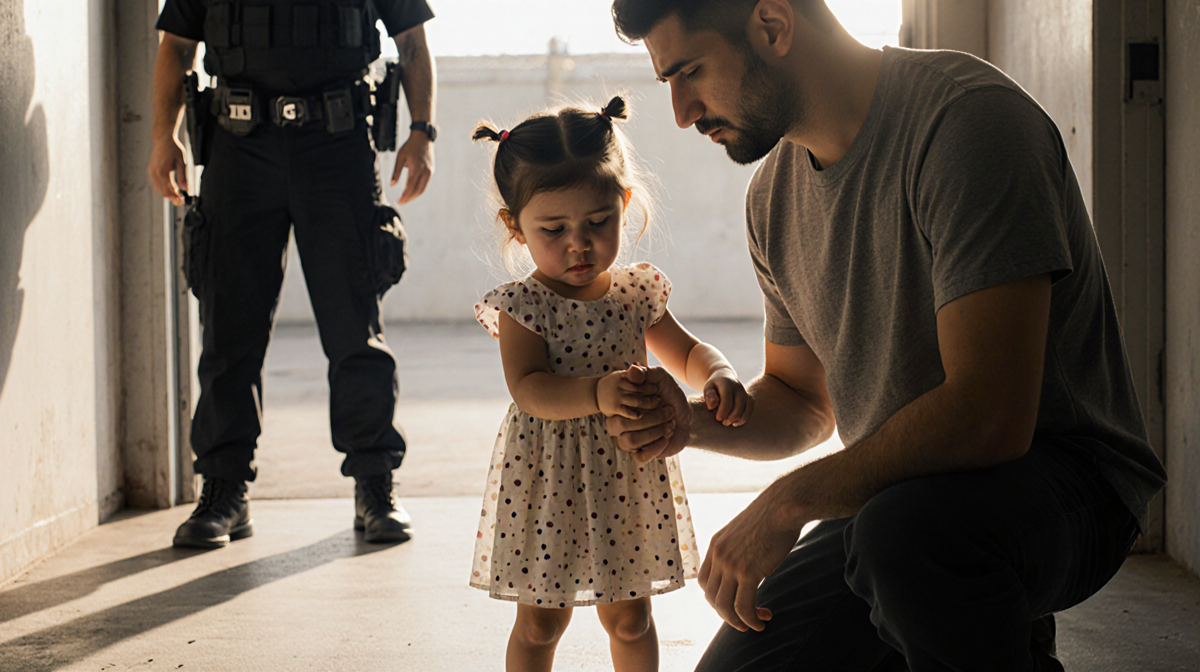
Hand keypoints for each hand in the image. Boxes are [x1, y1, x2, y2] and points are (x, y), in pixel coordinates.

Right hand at [148, 135, 187, 205]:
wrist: (163, 138)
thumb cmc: (174, 149)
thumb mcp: (182, 162)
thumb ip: (183, 176)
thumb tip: (186, 189)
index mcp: (162, 172)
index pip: (167, 191)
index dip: (175, 198)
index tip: (182, 201)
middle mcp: (155, 173)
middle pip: (162, 192)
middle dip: (171, 197)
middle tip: (181, 200)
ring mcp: (151, 171)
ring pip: (158, 188)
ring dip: (167, 193)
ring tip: (177, 194)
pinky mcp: (151, 169)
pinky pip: (156, 183)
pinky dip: (163, 187)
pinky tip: (171, 187)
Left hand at [390, 133, 433, 203]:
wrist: (423, 138)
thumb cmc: (409, 147)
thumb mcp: (400, 157)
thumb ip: (396, 172)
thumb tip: (392, 185)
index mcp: (416, 168)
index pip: (410, 187)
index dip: (404, 196)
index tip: (398, 201)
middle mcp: (425, 171)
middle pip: (417, 190)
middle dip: (409, 198)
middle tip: (401, 202)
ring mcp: (429, 172)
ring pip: (422, 189)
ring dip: (414, 195)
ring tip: (406, 199)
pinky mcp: (431, 171)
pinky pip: (425, 184)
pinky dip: (419, 190)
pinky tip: (412, 191)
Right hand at [596, 369, 662, 418]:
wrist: (595, 393)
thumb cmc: (614, 384)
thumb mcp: (622, 374)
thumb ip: (634, 373)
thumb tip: (644, 368)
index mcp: (624, 376)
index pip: (641, 380)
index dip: (651, 385)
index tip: (658, 388)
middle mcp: (620, 385)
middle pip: (641, 390)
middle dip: (652, 395)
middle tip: (661, 399)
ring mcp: (617, 396)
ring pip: (637, 401)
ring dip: (649, 404)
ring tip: (656, 407)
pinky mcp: (614, 408)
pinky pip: (628, 412)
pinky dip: (637, 414)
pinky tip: (643, 415)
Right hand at [604, 366, 692, 463]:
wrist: (685, 414)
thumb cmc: (669, 395)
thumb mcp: (661, 379)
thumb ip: (646, 373)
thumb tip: (632, 370)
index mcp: (619, 407)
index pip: (618, 407)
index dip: (642, 403)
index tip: (660, 397)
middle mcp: (619, 425)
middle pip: (621, 426)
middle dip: (651, 417)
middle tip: (669, 411)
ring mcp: (629, 441)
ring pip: (630, 441)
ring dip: (655, 431)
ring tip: (670, 424)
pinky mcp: (641, 454)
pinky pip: (640, 457)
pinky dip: (656, 446)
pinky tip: (667, 436)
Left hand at [698, 486, 805, 631]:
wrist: (784, 505)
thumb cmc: (773, 516)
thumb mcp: (747, 531)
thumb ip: (741, 548)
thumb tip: (750, 563)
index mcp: (716, 544)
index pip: (704, 581)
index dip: (715, 598)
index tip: (731, 605)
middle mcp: (719, 555)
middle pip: (711, 596)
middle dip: (725, 614)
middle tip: (743, 621)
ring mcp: (731, 564)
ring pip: (724, 606)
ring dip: (738, 621)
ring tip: (755, 624)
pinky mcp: (748, 572)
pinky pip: (743, 606)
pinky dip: (751, 619)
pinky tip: (763, 620)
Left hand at [704, 369, 753, 426]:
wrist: (724, 377)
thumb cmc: (714, 386)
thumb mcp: (708, 389)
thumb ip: (709, 397)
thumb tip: (711, 407)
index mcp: (726, 384)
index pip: (727, 400)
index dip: (723, 411)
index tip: (718, 419)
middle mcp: (738, 387)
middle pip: (738, 406)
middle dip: (731, 418)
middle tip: (723, 423)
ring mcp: (745, 392)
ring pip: (746, 408)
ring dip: (739, 419)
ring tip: (730, 423)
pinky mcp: (749, 397)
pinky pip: (750, 408)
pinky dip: (745, 417)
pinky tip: (736, 422)